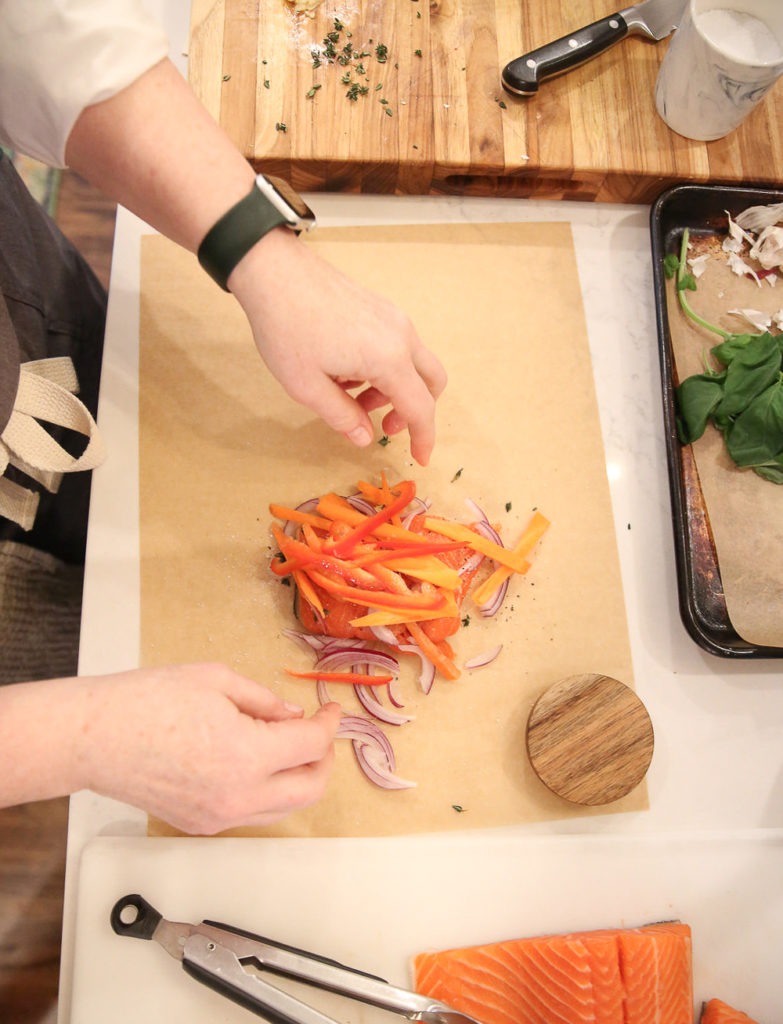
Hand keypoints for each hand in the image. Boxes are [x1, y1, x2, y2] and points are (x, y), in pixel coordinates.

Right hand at [73, 663, 340, 833]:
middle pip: (309, 790)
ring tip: (291, 746)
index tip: (330, 710)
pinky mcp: (200, 826)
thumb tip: (292, 717)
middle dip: (324, 760)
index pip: (311, 746)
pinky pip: (252, 814)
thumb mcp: (217, 681)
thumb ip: (264, 701)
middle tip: (319, 733)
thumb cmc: (146, 701)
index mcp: (247, 756)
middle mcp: (238, 797)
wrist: (94, 737)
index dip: (329, 724)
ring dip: (299, 779)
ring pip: (283, 809)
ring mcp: (218, 818)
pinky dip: (268, 792)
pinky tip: (257, 763)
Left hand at [229, 227, 447, 465]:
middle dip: (415, 411)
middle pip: (431, 381)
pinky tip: (346, 371)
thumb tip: (365, 437)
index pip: (420, 408)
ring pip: (414, 363)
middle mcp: (400, 335)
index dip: (423, 438)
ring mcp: (393, 317)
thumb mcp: (307, 387)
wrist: (273, 271)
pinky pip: (398, 345)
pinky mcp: (380, 307)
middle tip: (384, 426)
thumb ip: (342, 417)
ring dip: (394, 389)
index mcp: (388, 358)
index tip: (420, 458)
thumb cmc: (286, 328)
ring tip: (351, 397)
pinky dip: (385, 367)